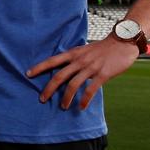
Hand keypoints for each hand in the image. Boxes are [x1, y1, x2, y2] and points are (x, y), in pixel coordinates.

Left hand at [26, 35, 140, 109]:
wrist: (122, 42)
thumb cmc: (102, 48)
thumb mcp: (84, 50)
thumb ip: (74, 59)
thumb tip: (64, 70)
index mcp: (73, 54)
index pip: (52, 61)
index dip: (39, 67)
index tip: (28, 74)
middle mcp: (79, 61)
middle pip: (59, 76)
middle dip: (49, 88)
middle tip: (42, 99)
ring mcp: (91, 68)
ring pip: (73, 85)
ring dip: (66, 98)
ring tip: (63, 106)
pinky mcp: (102, 74)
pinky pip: (90, 90)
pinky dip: (84, 100)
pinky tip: (81, 107)